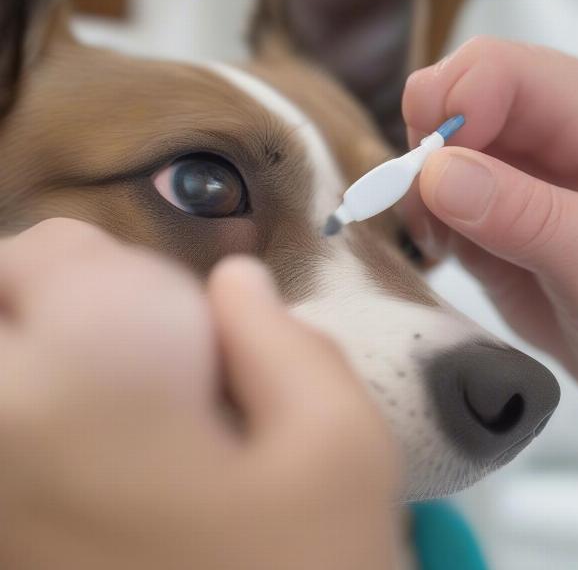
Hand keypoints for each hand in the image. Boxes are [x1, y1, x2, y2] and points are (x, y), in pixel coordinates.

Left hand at [0, 218, 398, 569]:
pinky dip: (37, 428)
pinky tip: (96, 473)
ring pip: (0, 367)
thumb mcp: (341, 447)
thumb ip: (286, 340)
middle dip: (55, 309)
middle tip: (139, 376)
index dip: (116, 273)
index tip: (173, 335)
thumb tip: (234, 284)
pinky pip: (14, 442)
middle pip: (0, 303)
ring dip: (38, 366)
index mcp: (96, 372)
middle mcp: (1, 427)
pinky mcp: (6, 530)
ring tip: (119, 427)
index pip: (52, 251)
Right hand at [402, 37, 577, 394]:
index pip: (502, 71)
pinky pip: (439, 201)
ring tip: (440, 240)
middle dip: (427, 148)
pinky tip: (443, 249)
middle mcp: (551, 142)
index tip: (431, 167)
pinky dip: (425, 220)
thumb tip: (436, 172)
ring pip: (440, 154)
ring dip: (421, 190)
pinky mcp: (492, 223)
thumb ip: (525, 215)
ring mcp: (517, 183)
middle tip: (426, 210)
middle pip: (459, 102)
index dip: (455, 103)